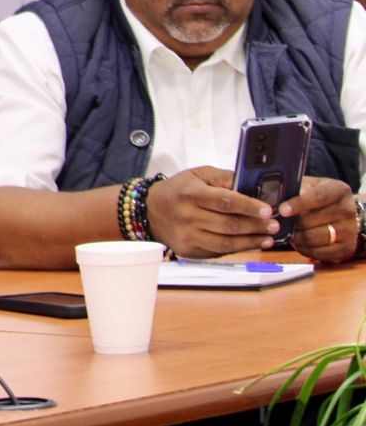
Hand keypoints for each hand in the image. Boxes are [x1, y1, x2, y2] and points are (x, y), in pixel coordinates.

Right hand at [142, 167, 277, 256]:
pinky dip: (238, 248)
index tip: (268, 210)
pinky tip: (251, 243)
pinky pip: (218, 251)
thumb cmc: (179, 190)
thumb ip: (223, 177)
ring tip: (268, 237)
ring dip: (251, 241)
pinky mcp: (189, 250)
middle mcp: (188, 216)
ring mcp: (188, 236)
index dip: (249, 206)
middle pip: (229, 224)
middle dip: (256, 225)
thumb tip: (250, 184)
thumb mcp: (197, 174)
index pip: (225, 201)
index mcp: (191, 194)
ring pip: (226, 242)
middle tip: (274, 224)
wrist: (150, 211)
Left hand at [282, 178, 357, 263]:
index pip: (318, 197)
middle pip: (312, 220)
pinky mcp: (346, 249)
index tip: (282, 210)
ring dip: (295, 237)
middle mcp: (348, 210)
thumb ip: (293, 189)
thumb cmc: (318, 197)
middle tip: (277, 223)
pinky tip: (297, 241)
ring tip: (286, 232)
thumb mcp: (309, 186)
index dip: (298, 204)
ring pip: (313, 238)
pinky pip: (318, 253)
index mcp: (339, 190)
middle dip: (291, 223)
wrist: (341, 213)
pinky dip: (303, 248)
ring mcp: (349, 231)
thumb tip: (271, 200)